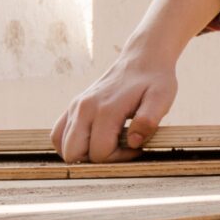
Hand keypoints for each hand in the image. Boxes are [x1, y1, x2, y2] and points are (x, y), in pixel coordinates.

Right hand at [50, 0, 219, 162]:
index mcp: (105, 109)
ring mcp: (75, 107)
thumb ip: (149, 119)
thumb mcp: (162, 98)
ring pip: (63, 147)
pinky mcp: (73, 106)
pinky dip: (70, 144)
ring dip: (83, 153)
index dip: (119, 159)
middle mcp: (84, 108)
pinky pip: (58, 134)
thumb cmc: (155, 81)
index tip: (136, 147)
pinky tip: (93, 140)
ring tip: (107, 144)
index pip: (99, 153)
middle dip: (96, 160)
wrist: (142, 59)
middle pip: (73, 153)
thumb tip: (134, 142)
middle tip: (119, 148)